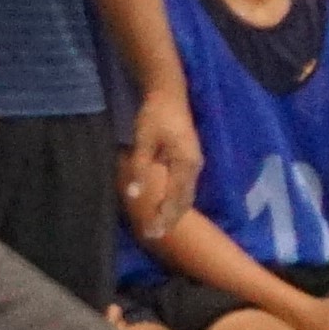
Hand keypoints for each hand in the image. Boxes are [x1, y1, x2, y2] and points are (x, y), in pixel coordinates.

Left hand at [118, 86, 198, 241]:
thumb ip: (140, 168)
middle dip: (170, 219)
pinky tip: (166, 205)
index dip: (163, 217)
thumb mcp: (144, 140)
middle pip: (185, 200)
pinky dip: (176, 200)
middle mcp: (194, 167)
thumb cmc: (155, 115)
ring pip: (186, 195)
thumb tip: (134, 195)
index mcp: (186, 164)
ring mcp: (193, 163)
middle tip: (155, 235)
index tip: (152, 232)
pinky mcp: (188, 160)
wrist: (169, 93)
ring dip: (174, 211)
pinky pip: (184, 187)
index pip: (175, 198)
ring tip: (161, 225)